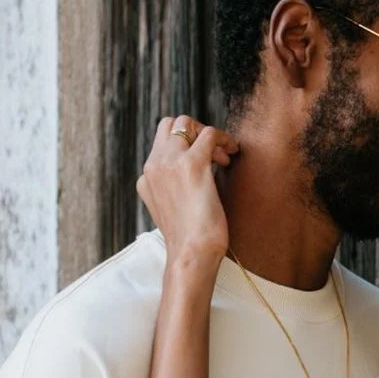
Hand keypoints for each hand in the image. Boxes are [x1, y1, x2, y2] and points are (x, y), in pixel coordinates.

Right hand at [136, 115, 235, 263]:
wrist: (190, 254)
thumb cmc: (189, 241)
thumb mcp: (173, 213)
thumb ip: (174, 193)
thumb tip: (191, 183)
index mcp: (146, 179)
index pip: (162, 144)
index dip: (186, 147)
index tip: (206, 163)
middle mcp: (153, 167)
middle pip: (169, 125)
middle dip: (193, 131)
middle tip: (213, 152)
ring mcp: (169, 163)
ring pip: (185, 122)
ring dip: (208, 133)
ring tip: (223, 156)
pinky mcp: (191, 165)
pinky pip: (209, 133)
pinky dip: (224, 139)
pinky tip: (232, 154)